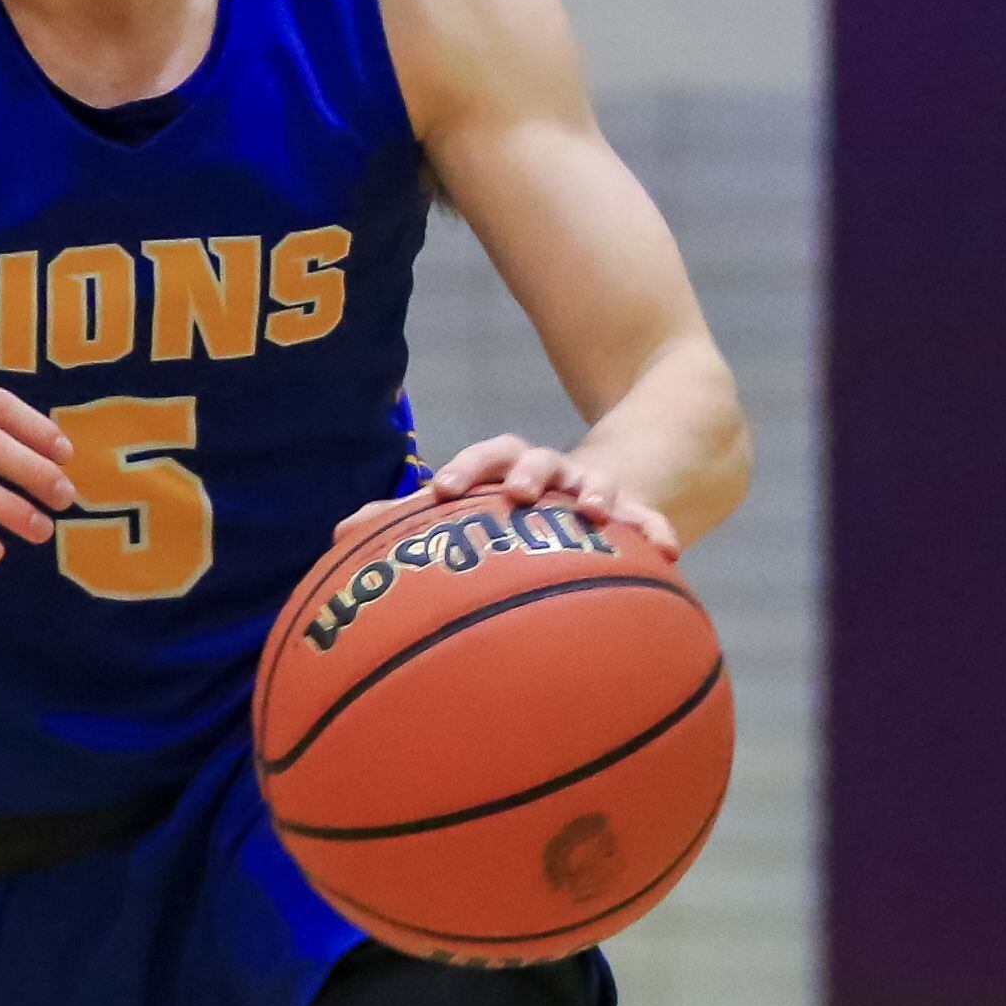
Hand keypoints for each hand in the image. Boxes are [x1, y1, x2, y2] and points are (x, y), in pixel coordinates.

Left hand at [340, 434, 676, 556]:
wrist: (607, 479)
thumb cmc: (518, 509)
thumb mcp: (472, 512)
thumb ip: (408, 524)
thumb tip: (336, 535)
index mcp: (506, 470)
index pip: (482, 457)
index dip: (463, 470)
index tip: (443, 490)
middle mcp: (549, 473)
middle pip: (535, 460)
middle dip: (525, 472)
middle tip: (517, 491)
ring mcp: (593, 489)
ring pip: (593, 483)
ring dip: (591, 491)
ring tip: (592, 507)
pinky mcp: (634, 510)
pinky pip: (647, 520)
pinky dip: (654, 529)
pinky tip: (668, 548)